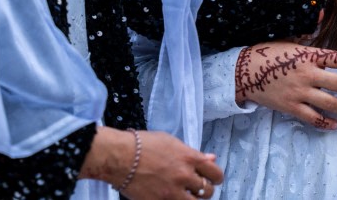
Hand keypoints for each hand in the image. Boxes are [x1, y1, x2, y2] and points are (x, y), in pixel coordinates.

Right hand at [82, 127, 222, 198]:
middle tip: (198, 188)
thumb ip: (192, 153)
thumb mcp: (171, 142)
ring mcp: (172, 192)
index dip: (216, 177)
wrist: (120, 156)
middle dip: (205, 190)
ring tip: (188, 195)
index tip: (213, 179)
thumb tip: (211, 158)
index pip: (215, 173)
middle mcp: (184, 176)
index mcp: (189, 158)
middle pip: (207, 191)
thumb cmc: (143, 144)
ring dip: (194, 199)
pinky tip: (173, 197)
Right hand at [235, 42, 336, 129]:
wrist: (244, 70)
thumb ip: (308, 34)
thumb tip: (322, 14)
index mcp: (308, 55)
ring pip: (330, 103)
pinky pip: (312, 118)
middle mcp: (307, 74)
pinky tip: (335, 125)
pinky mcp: (291, 107)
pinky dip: (325, 123)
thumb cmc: (268, 52)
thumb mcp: (289, 39)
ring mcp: (299, 92)